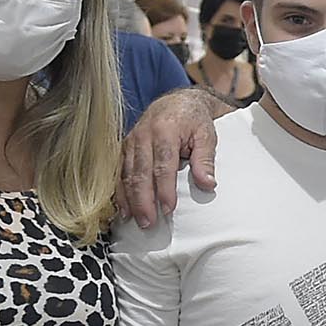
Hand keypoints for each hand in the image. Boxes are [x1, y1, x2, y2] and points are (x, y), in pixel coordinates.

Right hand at [117, 90, 222, 228]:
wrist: (177, 102)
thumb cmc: (194, 120)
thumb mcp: (207, 135)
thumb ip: (205, 160)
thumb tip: (208, 184)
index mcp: (164, 131)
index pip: (163, 165)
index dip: (164, 189)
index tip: (169, 209)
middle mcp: (143, 135)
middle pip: (140, 173)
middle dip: (143, 200)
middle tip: (148, 223)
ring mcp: (131, 141)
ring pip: (126, 174)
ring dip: (129, 199)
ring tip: (134, 220)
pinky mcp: (124, 147)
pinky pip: (118, 171)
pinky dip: (119, 191)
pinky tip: (122, 208)